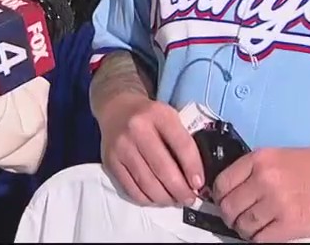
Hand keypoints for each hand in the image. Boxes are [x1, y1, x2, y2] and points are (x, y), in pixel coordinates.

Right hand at [98, 92, 204, 206]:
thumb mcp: (169, 116)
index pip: (182, 145)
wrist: (116, 108)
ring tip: (174, 200)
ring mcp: (121, 146)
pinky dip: (147, 199)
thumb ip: (182, 140)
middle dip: (180, 190)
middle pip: (163, 169)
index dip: (193, 168)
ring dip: (165, 198)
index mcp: (159, 114)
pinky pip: (131, 189)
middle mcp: (137, 129)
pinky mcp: (110, 161)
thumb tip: (195, 177)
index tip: (199, 184)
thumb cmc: (149, 116)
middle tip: (189, 199)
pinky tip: (156, 198)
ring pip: (147, 183)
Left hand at [212, 147, 309, 242]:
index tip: (225, 202)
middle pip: (229, 207)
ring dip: (245, 230)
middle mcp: (264, 179)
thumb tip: (232, 191)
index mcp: (259, 159)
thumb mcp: (279, 156)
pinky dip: (259, 239)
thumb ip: (254, 171)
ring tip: (254, 227)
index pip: (221, 184)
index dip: (220, 197)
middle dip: (230, 216)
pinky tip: (267, 233)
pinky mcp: (289, 224)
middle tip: (238, 219)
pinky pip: (260, 239)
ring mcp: (276, 203)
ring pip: (242, 226)